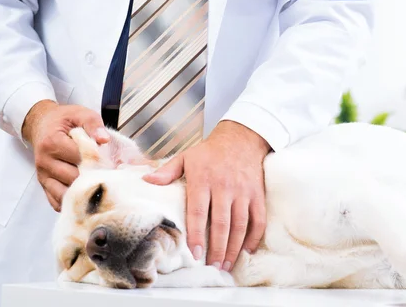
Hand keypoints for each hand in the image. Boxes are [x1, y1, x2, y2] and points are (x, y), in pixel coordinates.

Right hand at [22, 100, 109, 210]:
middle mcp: (45, 161)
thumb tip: (104, 140)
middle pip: (73, 178)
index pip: (79, 157)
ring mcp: (43, 175)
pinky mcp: (44, 185)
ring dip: (84, 193)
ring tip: (100, 186)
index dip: (98, 160)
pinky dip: (72, 201)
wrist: (41, 124)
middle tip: (110, 177)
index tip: (112, 163)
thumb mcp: (80, 114)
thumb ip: (93, 124)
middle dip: (93, 178)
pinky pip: (56, 202)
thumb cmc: (64, 120)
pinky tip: (85, 196)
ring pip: (65, 193)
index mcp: (52, 142)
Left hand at [143, 120, 270, 271]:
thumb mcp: (186, 157)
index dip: (197, 234)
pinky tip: (247, 251)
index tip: (195, 253)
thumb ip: (167, 171)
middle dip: (217, 248)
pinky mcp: (257, 194)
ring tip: (227, 265)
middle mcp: (225, 186)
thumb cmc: (210, 151)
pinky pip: (258, 219)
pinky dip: (254, 237)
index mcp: (203, 179)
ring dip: (234, 248)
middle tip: (213, 267)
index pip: (199, 212)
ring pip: (241, 225)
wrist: (241, 138)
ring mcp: (243, 191)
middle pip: (221, 223)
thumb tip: (146, 180)